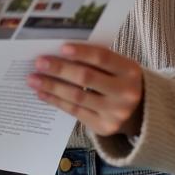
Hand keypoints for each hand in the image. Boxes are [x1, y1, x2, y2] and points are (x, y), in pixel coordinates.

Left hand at [27, 43, 143, 137]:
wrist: (142, 113)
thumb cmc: (120, 80)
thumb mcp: (117, 67)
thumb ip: (96, 59)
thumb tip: (57, 52)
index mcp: (130, 71)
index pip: (103, 58)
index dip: (81, 52)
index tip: (61, 48)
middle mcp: (126, 93)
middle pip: (86, 78)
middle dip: (59, 69)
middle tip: (38, 62)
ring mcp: (116, 113)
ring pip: (77, 97)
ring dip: (51, 87)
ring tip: (32, 79)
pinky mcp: (104, 127)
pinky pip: (75, 112)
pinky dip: (56, 101)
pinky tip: (42, 94)